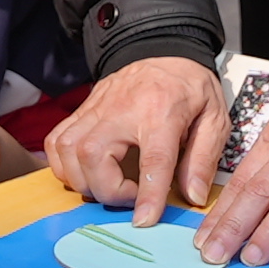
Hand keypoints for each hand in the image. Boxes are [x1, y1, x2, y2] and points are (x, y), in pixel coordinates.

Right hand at [39, 56, 228, 227]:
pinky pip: (55, 142)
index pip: (152, 160)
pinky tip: (84, 172)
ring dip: (82, 180)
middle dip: (106, 190)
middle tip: (130, 197)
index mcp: (162, 112)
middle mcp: (121, 109)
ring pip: (67, 150)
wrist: (161, 47)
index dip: (148, 195)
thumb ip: (203, 158)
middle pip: (94, 156)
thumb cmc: (189, 86)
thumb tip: (193, 196)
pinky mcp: (81, 110)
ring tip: (107, 186)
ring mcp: (95, 108)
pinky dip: (63, 165)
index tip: (144, 221)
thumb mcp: (213, 117)